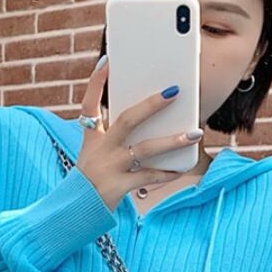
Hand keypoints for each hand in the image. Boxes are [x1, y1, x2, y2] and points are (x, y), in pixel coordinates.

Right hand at [76, 57, 203, 211]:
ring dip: (172, 141)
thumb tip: (150, 119)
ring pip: (145, 149)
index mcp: (92, 137)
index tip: (108, 61)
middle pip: (127, 120)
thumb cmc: (92, 177)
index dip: (96, 82)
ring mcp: (110, 167)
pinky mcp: (118, 186)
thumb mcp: (94, 152)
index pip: (89, 104)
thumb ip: (115, 135)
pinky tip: (181, 168)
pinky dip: (166, 172)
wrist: (76, 210)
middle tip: (174, 91)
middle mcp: (100, 149)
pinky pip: (148, 177)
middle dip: (151, 105)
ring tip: (194, 133)